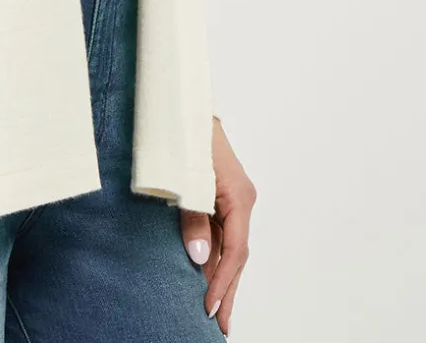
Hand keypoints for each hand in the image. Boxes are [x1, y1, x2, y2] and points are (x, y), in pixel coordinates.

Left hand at [178, 117, 255, 335]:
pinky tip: (208, 278)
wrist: (184, 105)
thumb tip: (201, 258)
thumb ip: (194, 217)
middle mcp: (241, 201)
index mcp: (239, 197)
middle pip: (237, 255)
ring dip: (223, 279)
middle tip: (222, 327)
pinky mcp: (221, 196)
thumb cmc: (186, 134)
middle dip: (229, 292)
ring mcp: (233, 199)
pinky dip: (215, 259)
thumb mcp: (187, 176)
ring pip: (231, 248)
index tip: (210, 309)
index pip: (235, 250)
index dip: (223, 282)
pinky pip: (222, 235)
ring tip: (217, 312)